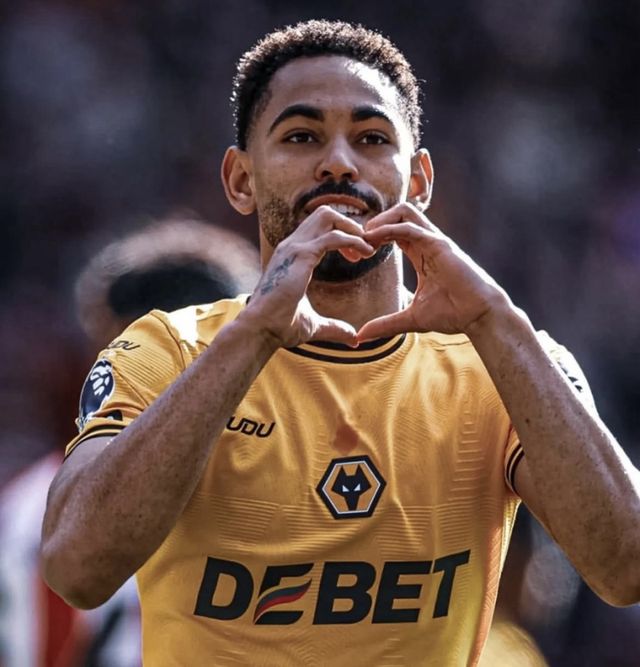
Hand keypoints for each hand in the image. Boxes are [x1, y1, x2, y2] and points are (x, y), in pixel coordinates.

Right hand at [242, 206, 374, 347]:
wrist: (260, 330)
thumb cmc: (279, 327)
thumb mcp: (313, 324)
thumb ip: (334, 327)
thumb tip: (353, 338)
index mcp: (292, 254)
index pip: (319, 227)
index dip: (343, 235)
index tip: (357, 256)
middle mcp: (292, 245)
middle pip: (324, 214)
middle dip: (349, 225)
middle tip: (365, 248)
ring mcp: (294, 248)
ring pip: (328, 216)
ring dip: (352, 229)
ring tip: (367, 249)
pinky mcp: (301, 256)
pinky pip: (333, 237)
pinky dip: (353, 241)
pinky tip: (364, 254)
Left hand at [358, 202, 510, 340]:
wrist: (479, 316)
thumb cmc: (453, 314)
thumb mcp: (411, 318)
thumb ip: (386, 324)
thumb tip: (361, 336)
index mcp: (421, 253)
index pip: (394, 231)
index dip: (373, 235)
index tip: (356, 251)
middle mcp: (427, 242)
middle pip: (398, 214)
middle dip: (374, 222)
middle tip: (355, 240)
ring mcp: (434, 241)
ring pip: (405, 212)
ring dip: (381, 219)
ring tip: (364, 236)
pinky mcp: (440, 245)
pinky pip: (411, 228)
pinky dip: (390, 229)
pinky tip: (374, 239)